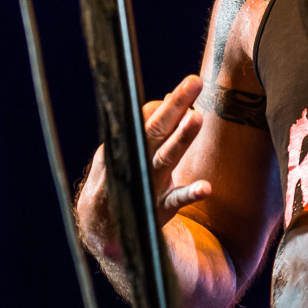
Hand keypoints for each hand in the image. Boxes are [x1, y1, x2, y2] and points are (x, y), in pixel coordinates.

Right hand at [76, 74, 210, 259]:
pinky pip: (176, 199)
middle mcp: (139, 159)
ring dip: (181, 138)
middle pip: (157, 129)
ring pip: (166, 157)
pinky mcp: (159, 208)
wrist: (100, 225)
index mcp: (131, 143)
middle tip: (195, 82)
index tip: (191, 83)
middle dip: (175, 105)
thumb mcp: (127, 148)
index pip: (150, 118)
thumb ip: (150, 124)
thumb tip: (170, 98)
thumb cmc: (120, 175)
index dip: (172, 102)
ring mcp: (149, 183)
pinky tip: (206, 187)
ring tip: (196, 117)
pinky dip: (190, 193)